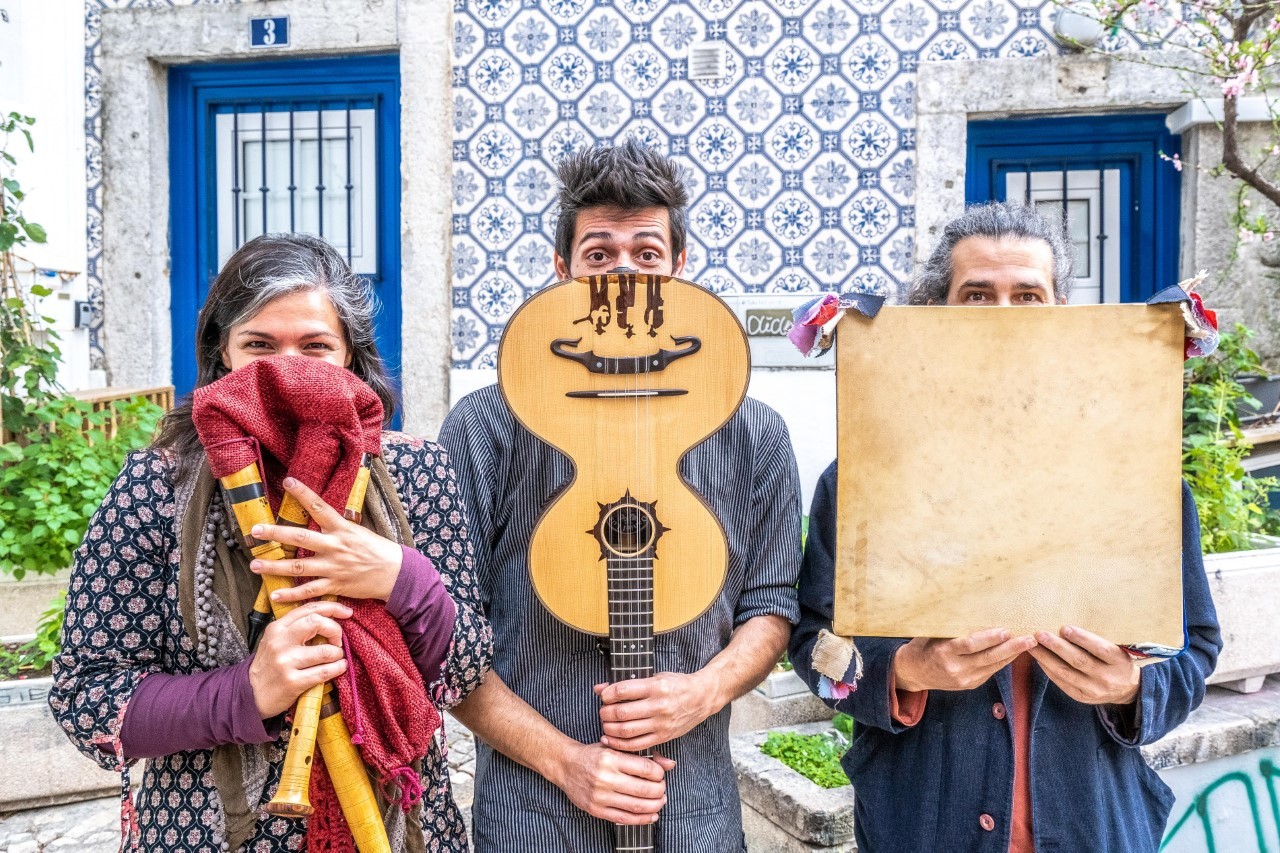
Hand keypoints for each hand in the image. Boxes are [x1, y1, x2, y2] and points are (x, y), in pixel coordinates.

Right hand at [248, 599, 351, 717]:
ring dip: (338, 654)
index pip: (309, 609)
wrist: (251, 694)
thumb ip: (296, 627)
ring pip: (326, 651)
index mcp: (277, 628)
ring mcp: (286, 662)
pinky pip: (324, 672)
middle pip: (317, 622)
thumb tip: (327, 615)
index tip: (346, 613)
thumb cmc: (270, 665)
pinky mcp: (292, 682)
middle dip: (335, 630)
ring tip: (337, 657)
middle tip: (338, 641)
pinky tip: (340, 667)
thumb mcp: (276, 640)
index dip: (332, 608)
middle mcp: (280, 642)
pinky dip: (338, 668)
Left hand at [249, 477, 403, 602]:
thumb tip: (320, 515)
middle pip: (301, 537)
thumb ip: (338, 526)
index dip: (303, 494)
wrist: (396, 574)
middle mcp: (335, 546)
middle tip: (255, 531)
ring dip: (275, 566)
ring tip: (255, 564)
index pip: (320, 507)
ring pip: (299, 566)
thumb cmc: (378, 550)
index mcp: (342, 529)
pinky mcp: (335, 585)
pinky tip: (275, 595)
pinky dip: (292, 594)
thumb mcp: (359, 531)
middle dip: (276, 534)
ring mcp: (334, 567)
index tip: (288, 482)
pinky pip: (309, 591)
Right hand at [550, 741, 675, 824]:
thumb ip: (643, 756)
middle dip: (660, 791)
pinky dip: (642, 819)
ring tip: (659, 801)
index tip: (661, 775)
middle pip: (644, 789)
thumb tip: (670, 764)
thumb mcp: (616, 748)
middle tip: (662, 789)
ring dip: (654, 806)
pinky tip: (651, 815)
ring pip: (636, 806)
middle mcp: (606, 777)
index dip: (659, 774)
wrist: (566, 766)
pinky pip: (624, 818)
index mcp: (611, 758)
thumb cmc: (593, 755)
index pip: (646, 769)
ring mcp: (601, 796)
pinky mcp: (596, 810)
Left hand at [595, 672, 719, 751]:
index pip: (623, 690)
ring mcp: (661, 724)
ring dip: (610, 728)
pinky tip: (611, 739)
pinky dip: (620, 744)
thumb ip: (628, 683)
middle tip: (603, 711)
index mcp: (656, 686)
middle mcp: (658, 705)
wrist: (702, 698)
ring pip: (627, 730)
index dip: (608, 694)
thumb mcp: (654, 676)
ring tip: (606, 724)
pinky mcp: (663, 737)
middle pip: (622, 713)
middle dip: (605, 713)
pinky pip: (637, 745)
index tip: (604, 696)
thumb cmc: (677, 685)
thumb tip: (600, 688)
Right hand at [894, 628, 1034, 692]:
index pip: (970, 645)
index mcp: (944, 653)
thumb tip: (974, 610)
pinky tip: (1014, 652)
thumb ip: (951, 628)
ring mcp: (964, 679)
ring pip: (993, 666)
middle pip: (988, 658)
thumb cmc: (922, 646)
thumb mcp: (932, 634)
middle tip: (1029, 639)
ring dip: (1012, 655)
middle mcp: (956, 668)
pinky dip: (1003, 661)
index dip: (988, 639)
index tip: (1005, 631)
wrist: (913, 673)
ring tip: (1028, 644)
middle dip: (1011, 648)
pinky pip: (990, 671)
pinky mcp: (970, 685)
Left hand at [1030, 625, 1140, 705]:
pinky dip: (1049, 670)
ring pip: (1066, 673)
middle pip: (1079, 661)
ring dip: (1046, 658)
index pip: (1100, 649)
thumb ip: (1098, 640)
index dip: (1082, 638)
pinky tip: (1039, 659)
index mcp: (1118, 661)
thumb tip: (1068, 625)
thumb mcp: (1118, 649)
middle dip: (1057, 647)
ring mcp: (1094, 690)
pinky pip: (1062, 683)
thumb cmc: (1117, 661)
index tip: (1064, 628)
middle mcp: (1107, 677)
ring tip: (1033, 646)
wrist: (1128, 689)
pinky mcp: (1082, 697)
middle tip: (1040, 634)